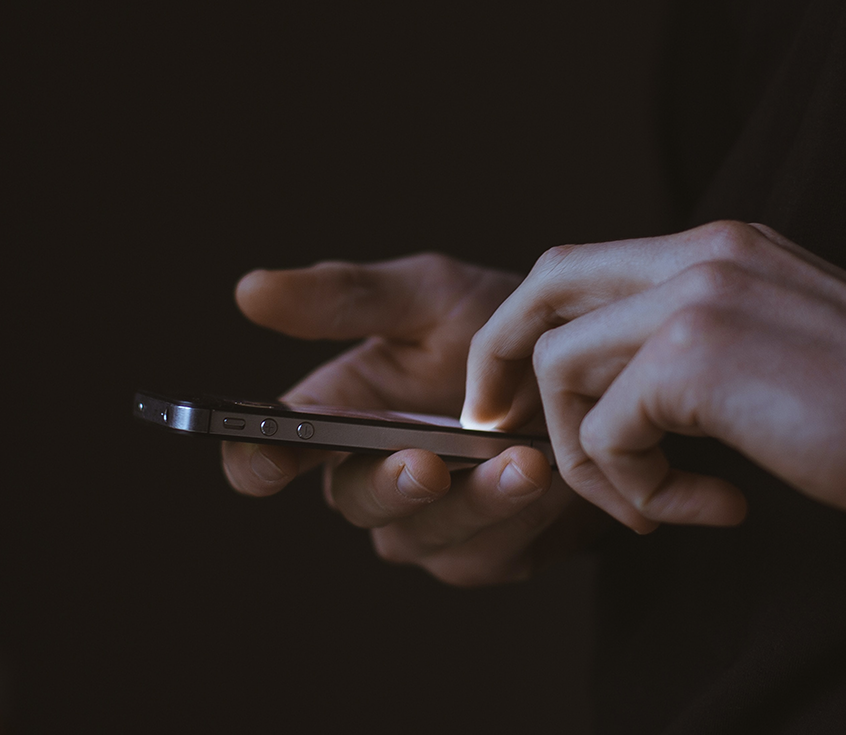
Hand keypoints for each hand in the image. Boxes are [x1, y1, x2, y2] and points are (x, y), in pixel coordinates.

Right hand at [222, 253, 608, 584]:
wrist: (595, 371)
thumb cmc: (499, 327)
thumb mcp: (429, 295)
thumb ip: (346, 298)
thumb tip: (250, 290)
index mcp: (336, 416)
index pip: (270, 454)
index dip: (258, 461)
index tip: (270, 456)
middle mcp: (370, 478)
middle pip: (353, 502)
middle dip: (389, 485)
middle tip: (426, 464)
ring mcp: (427, 525)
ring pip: (424, 535)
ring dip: (474, 503)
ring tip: (523, 461)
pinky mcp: (486, 555)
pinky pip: (489, 551)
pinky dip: (521, 516)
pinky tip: (553, 478)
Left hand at [462, 221, 845, 533]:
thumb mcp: (782, 347)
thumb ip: (704, 344)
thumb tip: (625, 394)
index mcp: (725, 245)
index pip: (585, 265)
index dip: (534, 330)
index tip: (519, 397)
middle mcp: (704, 251)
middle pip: (545, 286)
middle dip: (502, 361)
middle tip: (498, 429)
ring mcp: (697, 295)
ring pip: (562, 366)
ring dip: (589, 456)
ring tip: (653, 505)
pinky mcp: (696, 357)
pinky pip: (608, 431)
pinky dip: (635, 489)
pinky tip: (706, 508)